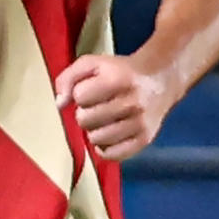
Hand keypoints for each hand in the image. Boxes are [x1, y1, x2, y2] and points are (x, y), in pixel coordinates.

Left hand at [55, 54, 169, 161]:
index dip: (80, 93)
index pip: (80, 96)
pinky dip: (105, 147)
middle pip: (85, 120)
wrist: (159, 79)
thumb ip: (69, 78)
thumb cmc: (120, 72)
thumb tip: (59, 104)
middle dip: (86, 113)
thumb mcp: (93, 64)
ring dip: (94, 130)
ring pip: (96, 139)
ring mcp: (140, 123)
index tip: (92, 90)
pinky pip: (112, 155)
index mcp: (118, 79)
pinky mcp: (145, 139)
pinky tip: (108, 135)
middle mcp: (132, 102)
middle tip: (97, 106)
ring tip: (104, 120)